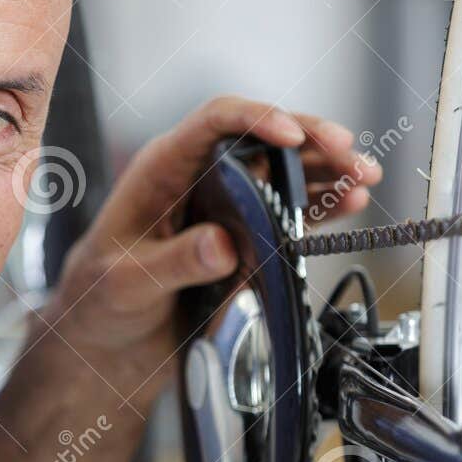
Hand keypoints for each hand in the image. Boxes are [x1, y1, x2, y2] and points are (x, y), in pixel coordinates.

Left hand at [43, 97, 380, 392]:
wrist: (103, 341)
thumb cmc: (98, 300)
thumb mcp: (129, 281)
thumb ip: (174, 262)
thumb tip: (223, 244)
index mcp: (162, 169)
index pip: (214, 122)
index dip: (256, 119)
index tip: (291, 136)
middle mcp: (198, 179)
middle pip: (262, 141)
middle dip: (310, 142)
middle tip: (350, 153)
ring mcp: (223, 207)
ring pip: (283, 173)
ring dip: (325, 173)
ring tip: (364, 177)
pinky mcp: (242, 238)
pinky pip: (287, 213)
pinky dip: (319, 208)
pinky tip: (348, 205)